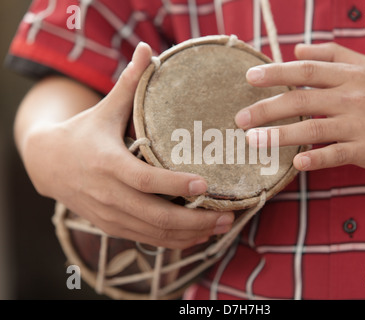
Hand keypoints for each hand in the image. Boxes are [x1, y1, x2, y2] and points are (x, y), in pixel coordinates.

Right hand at [20, 43, 233, 248]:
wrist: (48, 165)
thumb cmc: (82, 134)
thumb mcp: (103, 110)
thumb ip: (127, 84)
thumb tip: (146, 49)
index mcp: (107, 163)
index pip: (144, 180)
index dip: (174, 185)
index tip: (205, 185)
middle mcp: (108, 195)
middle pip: (156, 216)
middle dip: (195, 220)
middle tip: (227, 216)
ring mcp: (110, 216)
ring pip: (155, 234)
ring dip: (191, 234)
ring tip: (221, 227)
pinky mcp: (112, 227)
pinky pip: (147, 240)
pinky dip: (174, 242)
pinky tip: (198, 236)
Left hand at [236, 42, 364, 171]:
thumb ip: (332, 54)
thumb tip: (297, 47)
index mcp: (351, 74)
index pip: (306, 69)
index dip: (276, 72)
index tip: (249, 77)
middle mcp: (353, 96)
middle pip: (302, 98)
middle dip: (267, 108)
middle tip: (240, 118)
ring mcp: (361, 123)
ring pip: (314, 127)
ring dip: (280, 134)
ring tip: (252, 140)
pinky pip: (338, 154)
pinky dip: (316, 158)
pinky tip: (296, 163)